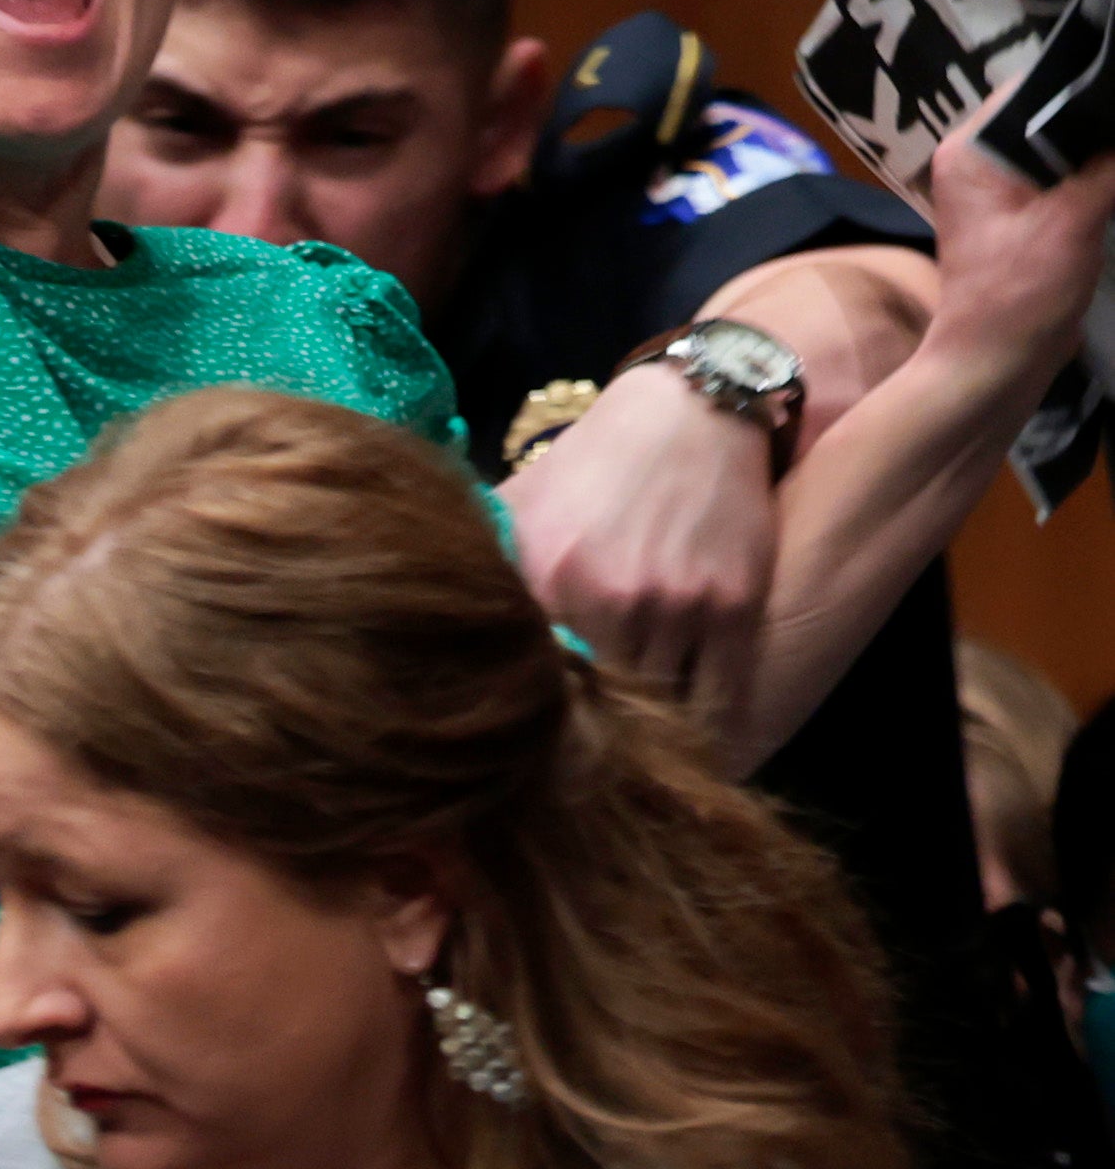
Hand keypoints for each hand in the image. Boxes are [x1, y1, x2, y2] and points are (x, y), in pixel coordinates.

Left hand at [501, 380, 775, 721]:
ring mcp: (675, 603)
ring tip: (630, 752)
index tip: (526, 734)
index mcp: (541, 570)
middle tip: (580, 752)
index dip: (529, 708)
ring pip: (656, 706)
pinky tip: (689, 743)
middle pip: (593, 698)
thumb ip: (486, 562)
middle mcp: (606, 592)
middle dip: (588, 725)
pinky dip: (704, 729)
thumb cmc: (594, 463)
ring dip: (645, 730)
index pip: (528, 674)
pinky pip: (718, 699)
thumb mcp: (521, 502)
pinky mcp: (733, 609)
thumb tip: (435, 624)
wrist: (689, 416)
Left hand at [921, 78, 1114, 379]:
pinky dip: (1094, 180)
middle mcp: (978, 162)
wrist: (995, 362)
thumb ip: (1107, 168)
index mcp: (971, 151)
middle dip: (1095, 122)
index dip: (1079, 85)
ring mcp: (999, 192)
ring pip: (1060, 153)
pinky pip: (1063, 182)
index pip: (1027, 91)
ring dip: (1098, 154)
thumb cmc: (1020, 292)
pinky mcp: (1024, 219)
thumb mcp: (1073, 221)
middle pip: (1046, 120)